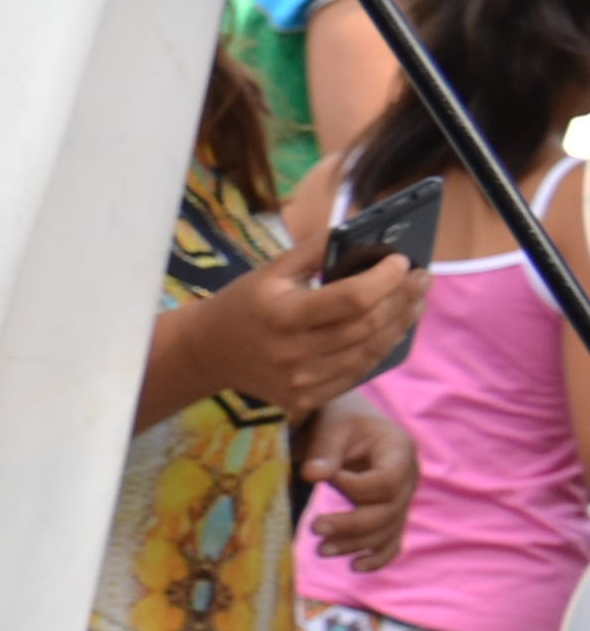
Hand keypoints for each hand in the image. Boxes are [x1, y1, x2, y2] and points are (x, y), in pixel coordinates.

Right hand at [164, 227, 424, 415]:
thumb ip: (317, 249)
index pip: (353, 299)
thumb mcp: (272, 269)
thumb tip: (365, 232)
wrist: (207, 352)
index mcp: (282, 315)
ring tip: (415, 302)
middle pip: (368, 325)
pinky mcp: (304, 398)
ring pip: (370, 352)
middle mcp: (291, 353)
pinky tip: (391, 329)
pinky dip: (380, 350)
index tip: (401, 262)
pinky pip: (357, 374)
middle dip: (403, 298)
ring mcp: (299, 381)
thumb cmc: (244, 303)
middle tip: (422, 278)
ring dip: (400, 324)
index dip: (386, 279)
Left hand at [305, 389, 419, 566]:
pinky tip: (355, 567)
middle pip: (388, 512)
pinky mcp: (389, 514)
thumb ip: (325, 450)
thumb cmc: (338, 419)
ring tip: (320, 550)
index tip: (327, 478)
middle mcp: (408, 478)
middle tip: (315, 528)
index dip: (357, 487)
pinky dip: (378, 557)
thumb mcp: (331, 425)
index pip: (386, 482)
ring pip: (387, 531)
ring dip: (356, 544)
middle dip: (352, 524)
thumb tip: (312, 475)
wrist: (345, 424)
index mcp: (399, 451)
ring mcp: (401, 499)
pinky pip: (392, 541)